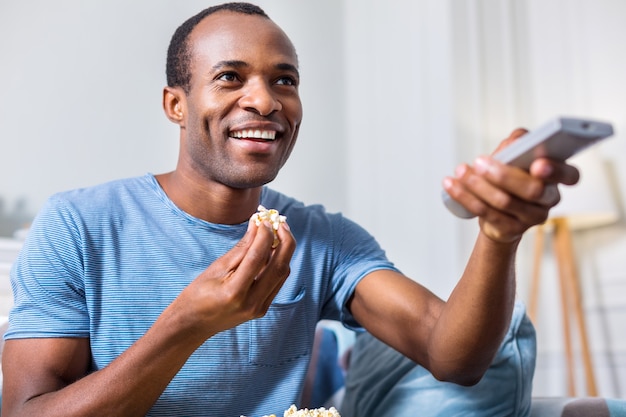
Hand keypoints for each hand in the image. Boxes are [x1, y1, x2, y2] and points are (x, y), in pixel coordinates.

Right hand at [170, 217, 295, 337]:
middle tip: (279, 222)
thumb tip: (257, 225)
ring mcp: (259, 308)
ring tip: (277, 232)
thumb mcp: (216, 268)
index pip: (258, 257)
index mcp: (234, 292)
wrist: (193, 325)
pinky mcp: (262, 308)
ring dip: (284, 251)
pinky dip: (278, 263)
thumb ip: (241, 248)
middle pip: (280, 266)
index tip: (264, 219)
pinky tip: (272, 250)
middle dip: (284, 241)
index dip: (264, 235)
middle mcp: (252, 302)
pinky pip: (277, 282)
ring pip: (282, 273)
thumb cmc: (198, 294)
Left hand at [443, 128, 579, 241]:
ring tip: (460, 171)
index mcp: (556, 177)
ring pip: (505, 202)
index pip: (570, 175)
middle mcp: (549, 199)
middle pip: (532, 190)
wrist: (497, 211)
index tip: (537, 164)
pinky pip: (486, 213)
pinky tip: (451, 184)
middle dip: (503, 175)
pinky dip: (466, 197)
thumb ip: (518, 142)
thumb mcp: (514, 155)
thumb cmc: (510, 175)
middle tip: (479, 162)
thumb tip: (517, 142)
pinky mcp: (510, 229)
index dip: (556, 171)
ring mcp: (532, 218)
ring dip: (478, 185)